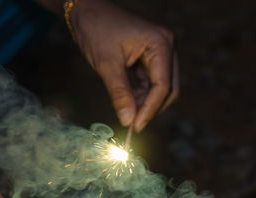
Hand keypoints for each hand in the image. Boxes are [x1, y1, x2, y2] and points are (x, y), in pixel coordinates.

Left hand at [70, 0, 179, 131]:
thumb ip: (119, 93)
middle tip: (132, 125)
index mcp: (160, 44)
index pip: (163, 85)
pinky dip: (140, 95)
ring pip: (161, 87)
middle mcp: (166, 46)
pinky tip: (127, 103)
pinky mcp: (150, 56)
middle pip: (168, 88)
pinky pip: (150, 82)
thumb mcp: (106, 64)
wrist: (87, 10)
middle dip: (151, 108)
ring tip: (127, 114)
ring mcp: (159, 51)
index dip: (150, 110)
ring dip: (145, 103)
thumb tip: (128, 121)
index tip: (135, 127)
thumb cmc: (96, 29)